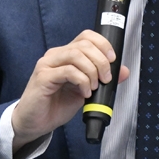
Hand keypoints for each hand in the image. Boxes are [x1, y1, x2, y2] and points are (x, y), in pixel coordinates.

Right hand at [11, 30, 129, 151]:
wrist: (35, 123)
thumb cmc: (56, 105)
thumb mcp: (86, 90)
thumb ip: (102, 78)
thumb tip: (123, 71)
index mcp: (66, 54)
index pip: (86, 36)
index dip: (103, 44)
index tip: (112, 59)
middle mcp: (56, 55)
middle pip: (84, 44)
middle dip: (101, 61)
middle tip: (106, 78)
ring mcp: (47, 65)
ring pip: (76, 55)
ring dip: (92, 71)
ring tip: (95, 86)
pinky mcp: (43, 77)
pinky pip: (68, 71)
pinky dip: (82, 81)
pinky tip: (84, 92)